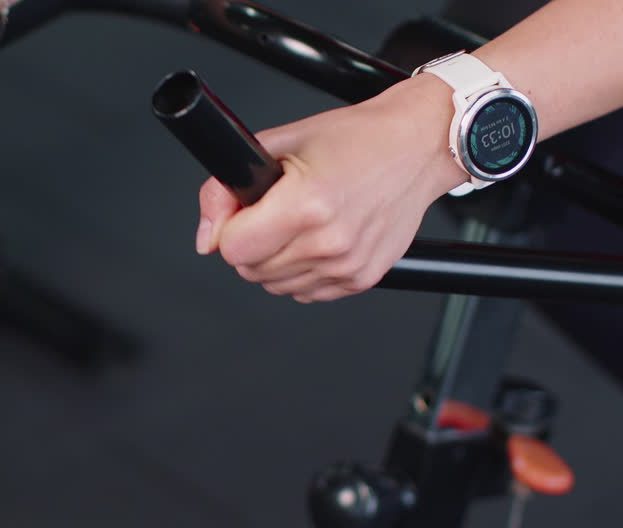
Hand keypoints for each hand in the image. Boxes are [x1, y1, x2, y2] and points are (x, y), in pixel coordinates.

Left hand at [196, 76, 466, 302]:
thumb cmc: (358, 139)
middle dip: (252, 243)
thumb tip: (206, 237)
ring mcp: (347, 266)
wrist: (416, 146)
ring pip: (276, 286)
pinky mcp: (362, 279)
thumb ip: (227, 188)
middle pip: (251, 271)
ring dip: (276, 260)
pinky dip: (303, 271)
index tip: (243, 213)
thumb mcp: (281, 143)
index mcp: (306, 204)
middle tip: (275, 211)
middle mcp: (329, 242)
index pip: (233, 248)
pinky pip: (307, 293)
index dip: (229, 228)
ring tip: (301, 222)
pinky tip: (319, 238)